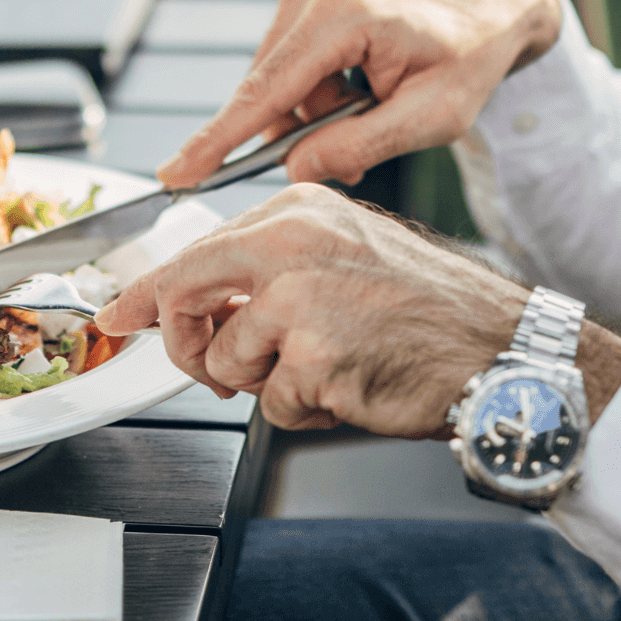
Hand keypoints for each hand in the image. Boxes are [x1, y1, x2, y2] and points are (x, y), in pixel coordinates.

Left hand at [97, 182, 528, 434]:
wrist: (500, 351)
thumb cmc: (426, 312)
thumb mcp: (340, 259)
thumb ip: (270, 270)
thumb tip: (200, 304)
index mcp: (296, 211)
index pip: (194, 248)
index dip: (149, 292)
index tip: (120, 314)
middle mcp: (290, 242)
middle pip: (185, 293)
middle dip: (187, 343)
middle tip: (214, 366)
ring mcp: (299, 296)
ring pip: (225, 359)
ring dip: (265, 382)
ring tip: (325, 367)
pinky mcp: (313, 353)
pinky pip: (273, 402)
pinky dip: (304, 410)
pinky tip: (349, 386)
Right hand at [159, 0, 562, 188]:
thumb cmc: (475, 51)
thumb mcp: (433, 116)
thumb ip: (359, 146)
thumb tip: (293, 171)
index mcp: (343, 15)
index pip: (265, 92)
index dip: (218, 139)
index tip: (175, 173)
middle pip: (271, 88)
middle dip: (301, 128)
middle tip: (363, 137)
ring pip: (280, 76)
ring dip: (315, 105)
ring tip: (377, 97)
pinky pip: (292, 56)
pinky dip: (319, 83)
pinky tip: (363, 79)